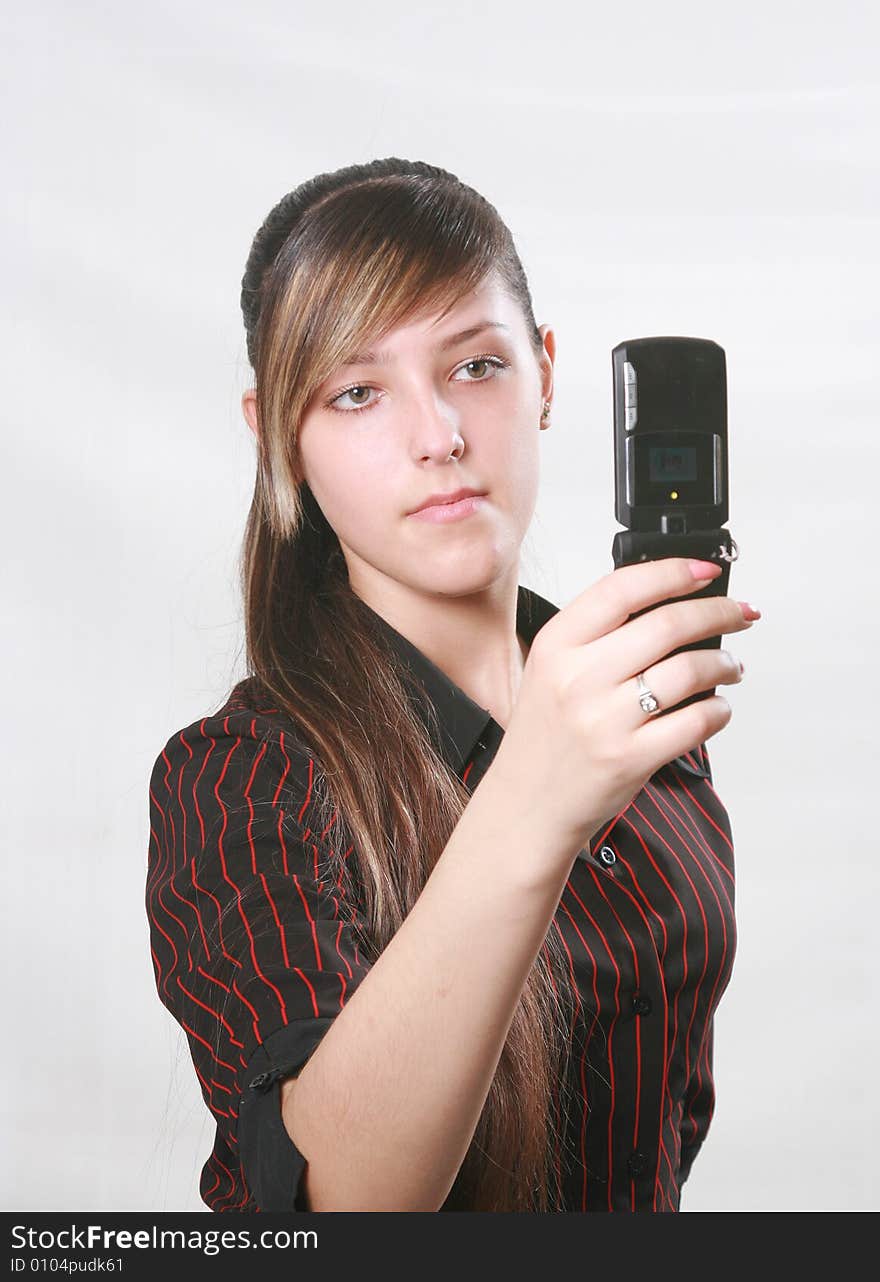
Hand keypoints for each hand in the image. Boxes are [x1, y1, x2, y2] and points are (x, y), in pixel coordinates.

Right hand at [491, 558, 756, 855]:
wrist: (527, 803)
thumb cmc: (546, 735)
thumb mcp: (550, 670)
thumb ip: (597, 635)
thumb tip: (672, 601)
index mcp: (556, 645)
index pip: (622, 588)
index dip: (673, 572)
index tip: (707, 570)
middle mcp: (578, 678)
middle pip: (667, 624)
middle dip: (718, 614)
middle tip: (739, 615)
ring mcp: (604, 720)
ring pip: (690, 670)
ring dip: (725, 663)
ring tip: (730, 666)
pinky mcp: (631, 758)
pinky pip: (697, 721)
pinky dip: (720, 710)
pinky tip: (717, 708)